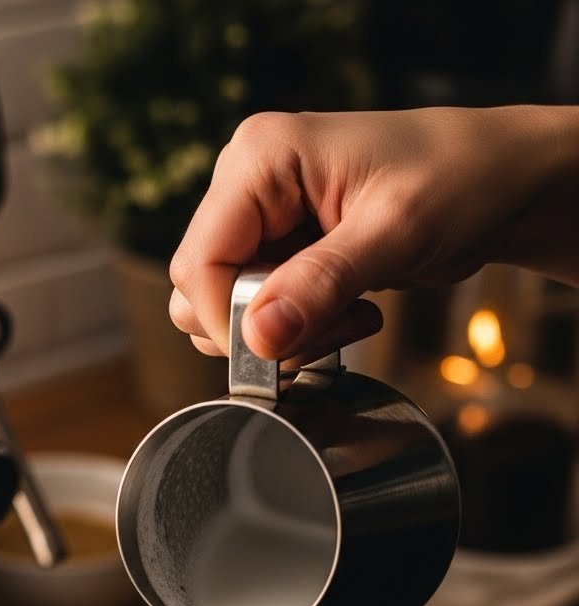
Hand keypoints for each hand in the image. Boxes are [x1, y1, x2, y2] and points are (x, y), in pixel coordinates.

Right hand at [168, 105, 578, 362]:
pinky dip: (305, 329)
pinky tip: (353, 310)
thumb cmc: (460, 179)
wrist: (501, 183)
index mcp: (261, 158)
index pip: (199, 263)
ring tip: (350, 314)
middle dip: (263, 329)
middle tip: (333, 323)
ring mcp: (266, 220)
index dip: (230, 321)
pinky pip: (265, 312)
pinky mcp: (286, 251)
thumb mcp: (394, 233)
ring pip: (230, 309)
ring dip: (286, 334)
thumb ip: (321, 284)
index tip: (281, 350)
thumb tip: (257, 337)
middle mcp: (250, 185)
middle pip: (201, 291)